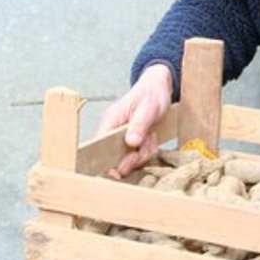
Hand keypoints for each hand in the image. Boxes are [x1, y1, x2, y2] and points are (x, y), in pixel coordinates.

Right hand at [94, 63, 173, 177]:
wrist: (159, 87)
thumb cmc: (152, 94)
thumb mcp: (148, 108)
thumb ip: (139, 125)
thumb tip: (131, 142)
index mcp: (111, 121)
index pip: (99, 146)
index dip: (106, 162)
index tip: (117, 173)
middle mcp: (112, 130)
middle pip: (114, 157)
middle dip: (132, 158)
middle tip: (145, 146)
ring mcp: (121, 136)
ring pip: (128, 158)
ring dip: (142, 153)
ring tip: (151, 137)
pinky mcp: (130, 140)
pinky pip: (136, 154)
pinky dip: (146, 150)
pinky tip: (151, 138)